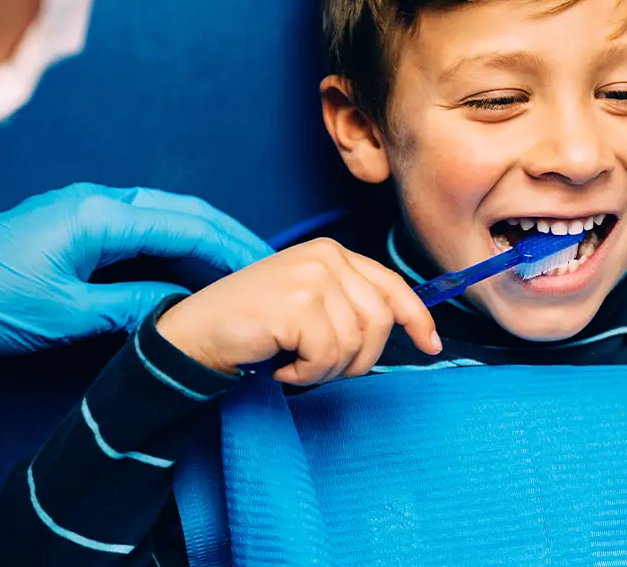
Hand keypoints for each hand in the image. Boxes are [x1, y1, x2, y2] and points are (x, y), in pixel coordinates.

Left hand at [0, 183, 270, 355]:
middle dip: (229, 235)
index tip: (265, 270)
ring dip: (207, 238)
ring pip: (169, 215)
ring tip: (242, 266)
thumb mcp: (64, 314)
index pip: (186, 227)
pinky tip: (194, 268)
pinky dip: (178, 246)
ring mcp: (93, 209)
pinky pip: (146, 228)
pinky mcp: (84, 224)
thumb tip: (181, 308)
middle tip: (268, 263)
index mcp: (101, 216)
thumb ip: (130, 306)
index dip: (231, 249)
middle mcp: (103, 202)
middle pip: (185, 211)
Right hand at [156, 237, 441, 384]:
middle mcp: (327, 257)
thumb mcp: (309, 302)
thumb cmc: (255, 325)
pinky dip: (305, 373)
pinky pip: (328, 357)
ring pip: (356, 344)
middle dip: (356, 358)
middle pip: (380, 321)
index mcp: (333, 252)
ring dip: (325, 369)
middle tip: (317, 365)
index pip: (391, 285)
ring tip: (293, 361)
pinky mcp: (298, 303)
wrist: (196, 332)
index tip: (431, 344)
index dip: (417, 317)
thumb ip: (349, 304)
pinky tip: (280, 363)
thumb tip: (407, 327)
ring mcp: (313, 276)